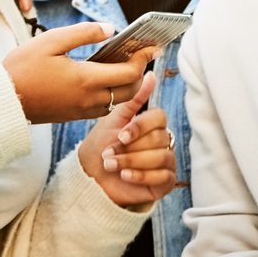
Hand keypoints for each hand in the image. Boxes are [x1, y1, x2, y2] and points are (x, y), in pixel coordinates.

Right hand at [2, 23, 158, 123]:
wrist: (3, 100)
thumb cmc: (23, 67)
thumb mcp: (52, 41)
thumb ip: (83, 33)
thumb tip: (110, 29)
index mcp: (85, 79)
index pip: (129, 73)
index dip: (143, 58)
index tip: (150, 45)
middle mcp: (89, 99)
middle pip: (129, 90)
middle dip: (140, 71)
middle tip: (140, 53)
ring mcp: (82, 110)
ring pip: (117, 100)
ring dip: (126, 84)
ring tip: (124, 62)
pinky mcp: (74, 115)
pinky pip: (103, 106)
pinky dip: (112, 93)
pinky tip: (104, 77)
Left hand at [78, 72, 176, 207]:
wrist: (91, 175)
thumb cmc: (101, 145)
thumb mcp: (114, 119)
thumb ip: (134, 99)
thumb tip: (150, 74)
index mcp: (151, 123)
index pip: (159, 118)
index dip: (140, 127)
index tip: (121, 136)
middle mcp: (162, 140)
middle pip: (159, 138)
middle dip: (131, 148)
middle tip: (109, 153)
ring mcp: (166, 161)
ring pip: (161, 157)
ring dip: (132, 162)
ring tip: (111, 165)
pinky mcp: (166, 182)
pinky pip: (163, 177)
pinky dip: (141, 176)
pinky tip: (125, 176)